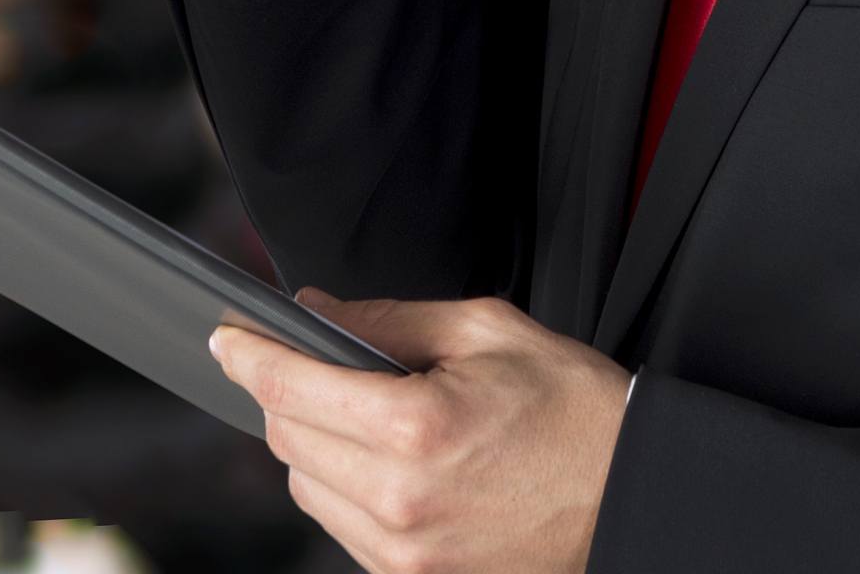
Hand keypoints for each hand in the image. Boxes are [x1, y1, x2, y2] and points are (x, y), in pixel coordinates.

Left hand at [213, 294, 629, 573]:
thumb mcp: (485, 331)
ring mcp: (407, 552)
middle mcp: (400, 499)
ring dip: (311, 445)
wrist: (634, 494)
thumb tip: (315, 310)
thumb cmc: (573, 410)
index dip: (246, 353)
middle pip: (286, 439)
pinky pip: (343, 529)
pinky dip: (343, 489)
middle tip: (305, 361)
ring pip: (306, 489)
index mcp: (414, 426)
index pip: (289, 386)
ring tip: (358, 414)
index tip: (225, 335)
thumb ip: (386, 319)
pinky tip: (381, 461)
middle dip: (283, 392)